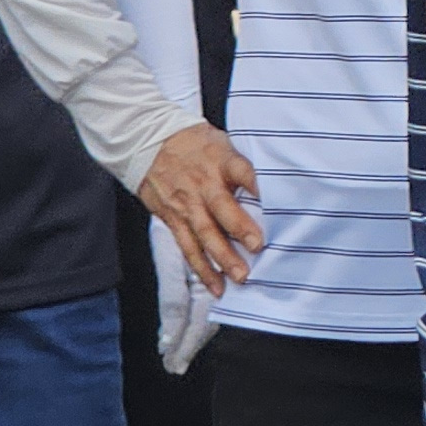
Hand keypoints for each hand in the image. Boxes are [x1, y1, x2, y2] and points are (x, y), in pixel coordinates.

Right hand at [139, 122, 263, 293]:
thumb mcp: (221, 142)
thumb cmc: (194, 143)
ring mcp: (187, 204)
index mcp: (220, 161)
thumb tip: (277, 182)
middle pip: (222, 207)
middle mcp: (203, 184)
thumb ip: (243, 164)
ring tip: (239, 277)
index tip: (276, 198)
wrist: (148, 141)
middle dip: (240, 228)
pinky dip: (201, 268)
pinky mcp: (173, 219)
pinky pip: (188, 246)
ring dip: (222, 258)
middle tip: (257, 247)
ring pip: (204, 233)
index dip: (257, 184)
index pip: (242, 171)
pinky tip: (215, 284)